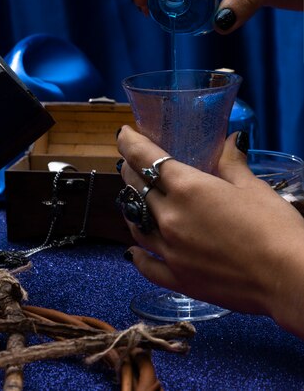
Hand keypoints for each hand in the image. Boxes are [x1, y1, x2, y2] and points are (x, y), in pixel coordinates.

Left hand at [117, 125, 303, 337]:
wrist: (288, 278)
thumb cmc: (274, 227)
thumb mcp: (252, 188)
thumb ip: (232, 163)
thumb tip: (230, 141)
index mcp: (187, 188)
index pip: (146, 158)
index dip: (130, 143)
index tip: (123, 134)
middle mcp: (170, 217)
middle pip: (136, 188)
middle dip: (130, 171)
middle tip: (131, 163)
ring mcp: (170, 251)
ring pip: (136, 224)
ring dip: (132, 207)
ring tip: (134, 200)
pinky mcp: (178, 278)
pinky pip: (146, 265)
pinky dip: (137, 255)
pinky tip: (133, 252)